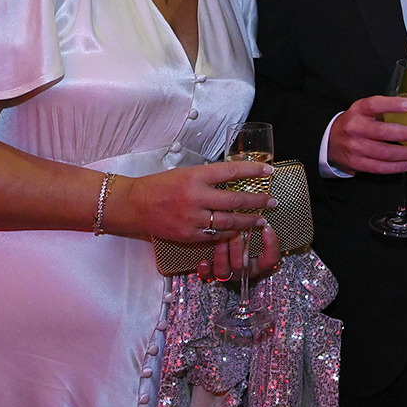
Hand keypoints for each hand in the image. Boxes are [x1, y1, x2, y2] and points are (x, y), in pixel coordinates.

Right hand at [115, 162, 275, 242]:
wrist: (134, 205)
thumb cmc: (159, 185)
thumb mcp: (185, 173)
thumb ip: (208, 177)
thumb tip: (233, 179)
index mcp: (196, 176)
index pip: (232, 171)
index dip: (253, 170)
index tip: (269, 171)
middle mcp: (196, 197)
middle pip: (235, 200)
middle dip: (258, 201)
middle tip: (272, 201)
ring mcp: (193, 218)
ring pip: (229, 222)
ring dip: (248, 221)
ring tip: (261, 219)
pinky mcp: (188, 235)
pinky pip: (215, 236)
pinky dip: (229, 233)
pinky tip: (239, 231)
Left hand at [199, 222, 279, 282]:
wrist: (219, 246)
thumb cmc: (240, 233)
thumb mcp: (252, 229)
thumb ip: (257, 224)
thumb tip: (263, 208)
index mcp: (257, 263)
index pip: (270, 259)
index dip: (271, 245)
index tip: (266, 228)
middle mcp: (243, 269)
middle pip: (243, 265)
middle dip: (239, 248)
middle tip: (237, 231)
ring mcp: (228, 272)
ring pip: (225, 271)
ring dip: (222, 256)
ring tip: (220, 241)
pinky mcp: (211, 273)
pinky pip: (208, 276)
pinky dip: (206, 270)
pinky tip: (204, 262)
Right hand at [326, 94, 406, 174]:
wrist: (330, 142)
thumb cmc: (354, 123)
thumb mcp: (363, 110)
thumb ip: (383, 109)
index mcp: (358, 111)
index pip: (375, 105)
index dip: (393, 105)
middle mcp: (355, 129)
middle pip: (383, 133)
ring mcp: (355, 148)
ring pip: (384, 153)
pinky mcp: (357, 164)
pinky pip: (381, 168)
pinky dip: (398, 167)